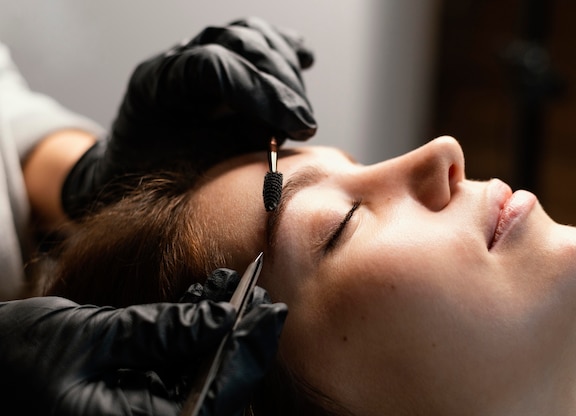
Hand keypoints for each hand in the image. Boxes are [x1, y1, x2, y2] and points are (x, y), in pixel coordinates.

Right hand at [0, 292, 285, 415]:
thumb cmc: (16, 359)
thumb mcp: (91, 338)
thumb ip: (160, 332)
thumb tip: (221, 320)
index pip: (217, 394)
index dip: (249, 350)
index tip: (272, 311)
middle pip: (216, 386)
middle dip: (240, 339)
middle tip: (262, 297)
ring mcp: (142, 414)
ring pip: (200, 374)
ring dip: (218, 330)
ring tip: (234, 287)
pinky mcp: (135, 397)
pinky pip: (176, 367)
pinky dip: (192, 333)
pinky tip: (205, 299)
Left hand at [63, 17, 315, 216]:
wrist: (140, 178)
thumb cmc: (154, 187)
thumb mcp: (174, 188)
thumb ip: (213, 175)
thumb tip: (270, 171)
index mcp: (156, 83)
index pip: (213, 65)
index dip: (261, 93)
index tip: (296, 128)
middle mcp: (178, 59)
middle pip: (240, 43)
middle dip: (281, 84)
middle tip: (304, 126)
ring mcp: (202, 54)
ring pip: (253, 36)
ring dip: (287, 70)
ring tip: (301, 113)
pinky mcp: (225, 60)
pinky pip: (259, 42)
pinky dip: (285, 49)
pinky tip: (305, 60)